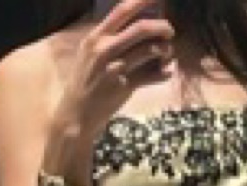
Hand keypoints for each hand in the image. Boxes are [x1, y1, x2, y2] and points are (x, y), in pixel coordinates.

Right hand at [53, 0, 173, 136]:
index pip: (122, 10)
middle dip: (161, 26)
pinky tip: (167, 72)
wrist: (76, 113)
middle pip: (141, 28)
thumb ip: (109, 37)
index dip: (143, 0)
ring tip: (168, 53)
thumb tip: (137, 22)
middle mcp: (104, 49)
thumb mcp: (89, 53)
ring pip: (149, 50)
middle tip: (170, 30)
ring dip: (165, 49)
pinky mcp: (124, 87)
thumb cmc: (85, 81)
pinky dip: (163, 73)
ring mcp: (115, 68)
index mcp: (96, 37)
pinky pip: (151, 75)